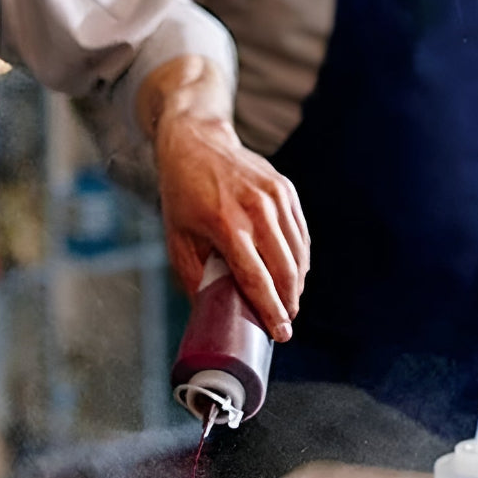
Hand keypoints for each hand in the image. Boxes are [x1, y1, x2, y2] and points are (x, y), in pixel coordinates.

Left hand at [138, 57, 309, 339]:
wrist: (196, 143)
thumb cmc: (182, 195)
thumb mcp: (177, 238)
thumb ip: (194, 276)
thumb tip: (210, 313)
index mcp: (226, 224)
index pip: (256, 278)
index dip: (270, 310)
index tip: (280, 334)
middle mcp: (255, 209)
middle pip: (284, 270)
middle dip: (288, 302)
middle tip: (285, 322)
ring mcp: (275, 197)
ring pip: (298, 254)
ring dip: (297, 284)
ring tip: (289, 303)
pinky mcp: (285, 189)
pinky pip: (300, 234)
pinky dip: (300, 258)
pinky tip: (293, 274)